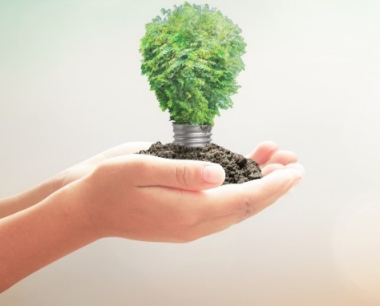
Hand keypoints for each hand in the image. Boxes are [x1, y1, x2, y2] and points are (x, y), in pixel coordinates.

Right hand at [58, 149, 303, 242]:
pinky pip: (223, 202)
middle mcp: (196, 221)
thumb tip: (219, 173)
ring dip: (261, 182)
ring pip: (238, 204)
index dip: (274, 186)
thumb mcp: (141, 167)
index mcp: (189, 211)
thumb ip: (183, 171)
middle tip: (296, 162)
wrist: (84, 208)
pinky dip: (241, 184)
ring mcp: (192, 221)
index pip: (244, 200)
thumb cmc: (108, 185)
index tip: (294, 172)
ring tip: (279, 157)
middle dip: (276, 184)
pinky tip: (248, 164)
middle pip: (248, 204)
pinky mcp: (187, 215)